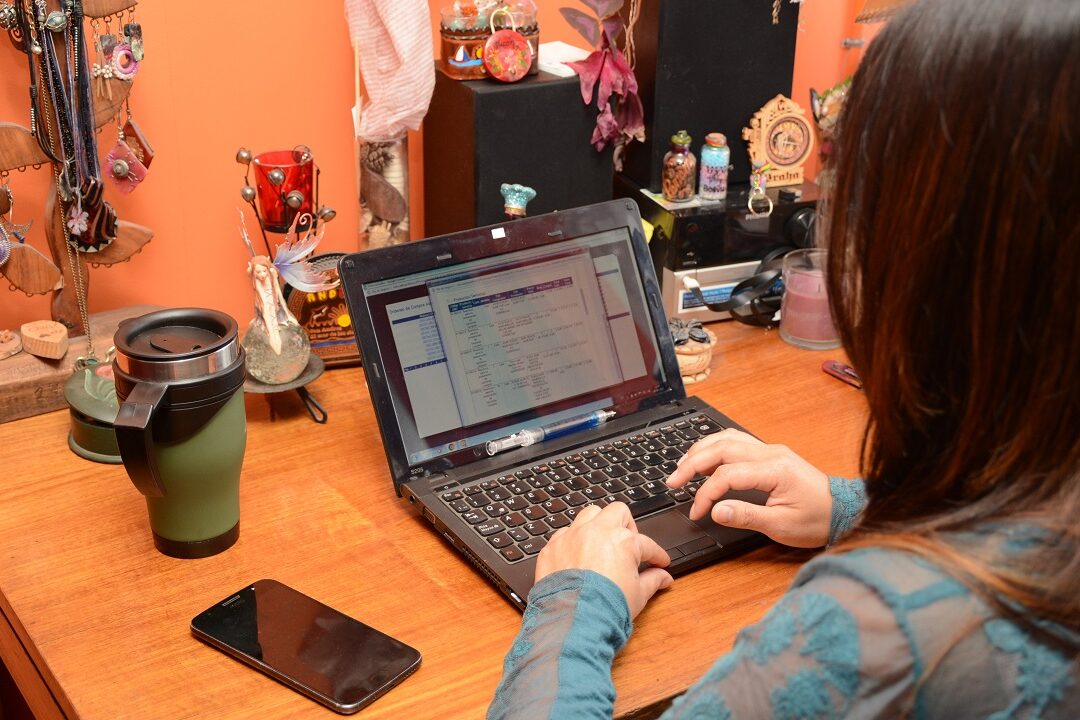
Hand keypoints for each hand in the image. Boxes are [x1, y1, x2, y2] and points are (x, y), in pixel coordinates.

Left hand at [535, 503, 673, 618]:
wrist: (573, 622)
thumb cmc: (606, 608)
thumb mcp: (638, 595)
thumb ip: (653, 581)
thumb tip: (663, 578)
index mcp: (623, 541)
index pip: (647, 544)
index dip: (656, 555)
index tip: (659, 562)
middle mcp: (597, 531)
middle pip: (618, 512)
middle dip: (627, 526)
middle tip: (628, 544)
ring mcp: (573, 536)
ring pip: (589, 514)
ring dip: (598, 524)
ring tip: (602, 543)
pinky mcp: (553, 546)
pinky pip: (565, 534)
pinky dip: (574, 541)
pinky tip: (578, 556)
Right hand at [666, 428, 831, 547]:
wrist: (844, 511)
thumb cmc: (817, 520)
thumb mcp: (782, 526)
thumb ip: (747, 517)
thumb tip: (716, 510)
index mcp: (775, 470)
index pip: (727, 475)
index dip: (706, 493)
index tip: (697, 512)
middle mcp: (771, 453)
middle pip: (721, 447)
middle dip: (692, 463)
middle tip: (673, 481)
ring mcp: (771, 450)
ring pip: (727, 438)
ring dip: (702, 450)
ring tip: (683, 467)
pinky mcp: (770, 453)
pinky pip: (737, 441)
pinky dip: (716, 447)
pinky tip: (705, 459)